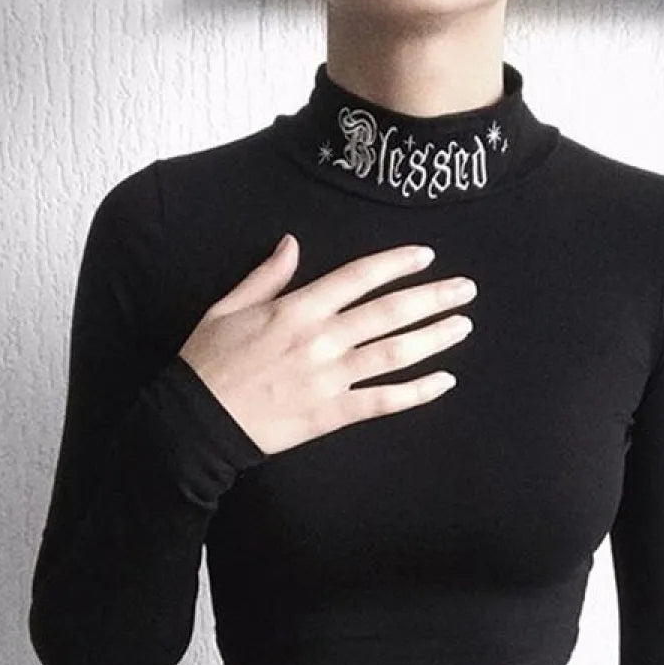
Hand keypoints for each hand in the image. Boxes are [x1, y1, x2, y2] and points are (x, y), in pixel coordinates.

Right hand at [179, 233, 476, 455]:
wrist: (197, 421)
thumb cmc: (209, 362)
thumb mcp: (228, 307)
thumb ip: (266, 276)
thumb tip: (292, 243)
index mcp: (296, 308)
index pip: (358, 277)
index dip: (396, 263)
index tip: (426, 255)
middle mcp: (320, 339)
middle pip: (388, 312)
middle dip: (432, 298)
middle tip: (466, 289)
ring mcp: (329, 378)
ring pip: (394, 353)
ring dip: (433, 338)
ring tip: (463, 325)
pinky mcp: (332, 414)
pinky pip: (383, 400)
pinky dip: (417, 392)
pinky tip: (444, 381)